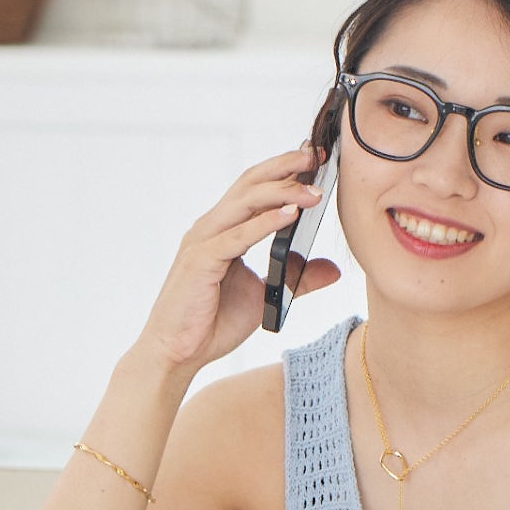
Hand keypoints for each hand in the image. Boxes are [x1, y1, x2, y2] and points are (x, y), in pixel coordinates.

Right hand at [132, 151, 338, 378]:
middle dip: (284, 167)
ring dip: (282, 193)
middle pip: (249, 184)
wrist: (177, 354)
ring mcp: (202, 242)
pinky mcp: (200, 262)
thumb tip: (332, 269)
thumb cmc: (212, 322)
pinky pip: (236, 238)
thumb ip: (296, 279)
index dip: (283, 170)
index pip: (254, 188)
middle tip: (317, 155)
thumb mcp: (266, 296)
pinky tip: (290, 216)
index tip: (316, 158)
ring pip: (244, 204)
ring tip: (314, 190)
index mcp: (223, 229)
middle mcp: (211, 228)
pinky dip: (264, 225)